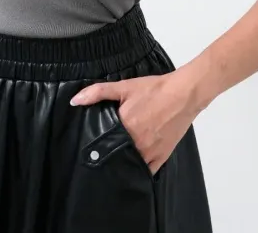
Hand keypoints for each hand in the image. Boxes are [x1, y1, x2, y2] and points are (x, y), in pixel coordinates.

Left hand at [70, 71, 197, 175]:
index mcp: (125, 127)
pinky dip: (138, 170)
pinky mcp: (161, 157)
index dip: (94, 148)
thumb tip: (75, 101)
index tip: (85, 152)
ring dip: (121, 164)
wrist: (182, 94)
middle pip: (115, 156)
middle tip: (96, 158)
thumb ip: (98, 92)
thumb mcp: (124, 86)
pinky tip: (131, 167)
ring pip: (129, 165)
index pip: (102, 143)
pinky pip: (146, 171)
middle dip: (106, 157)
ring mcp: (150, 153)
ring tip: (112, 162)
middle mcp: (136, 144)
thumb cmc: (153, 89)